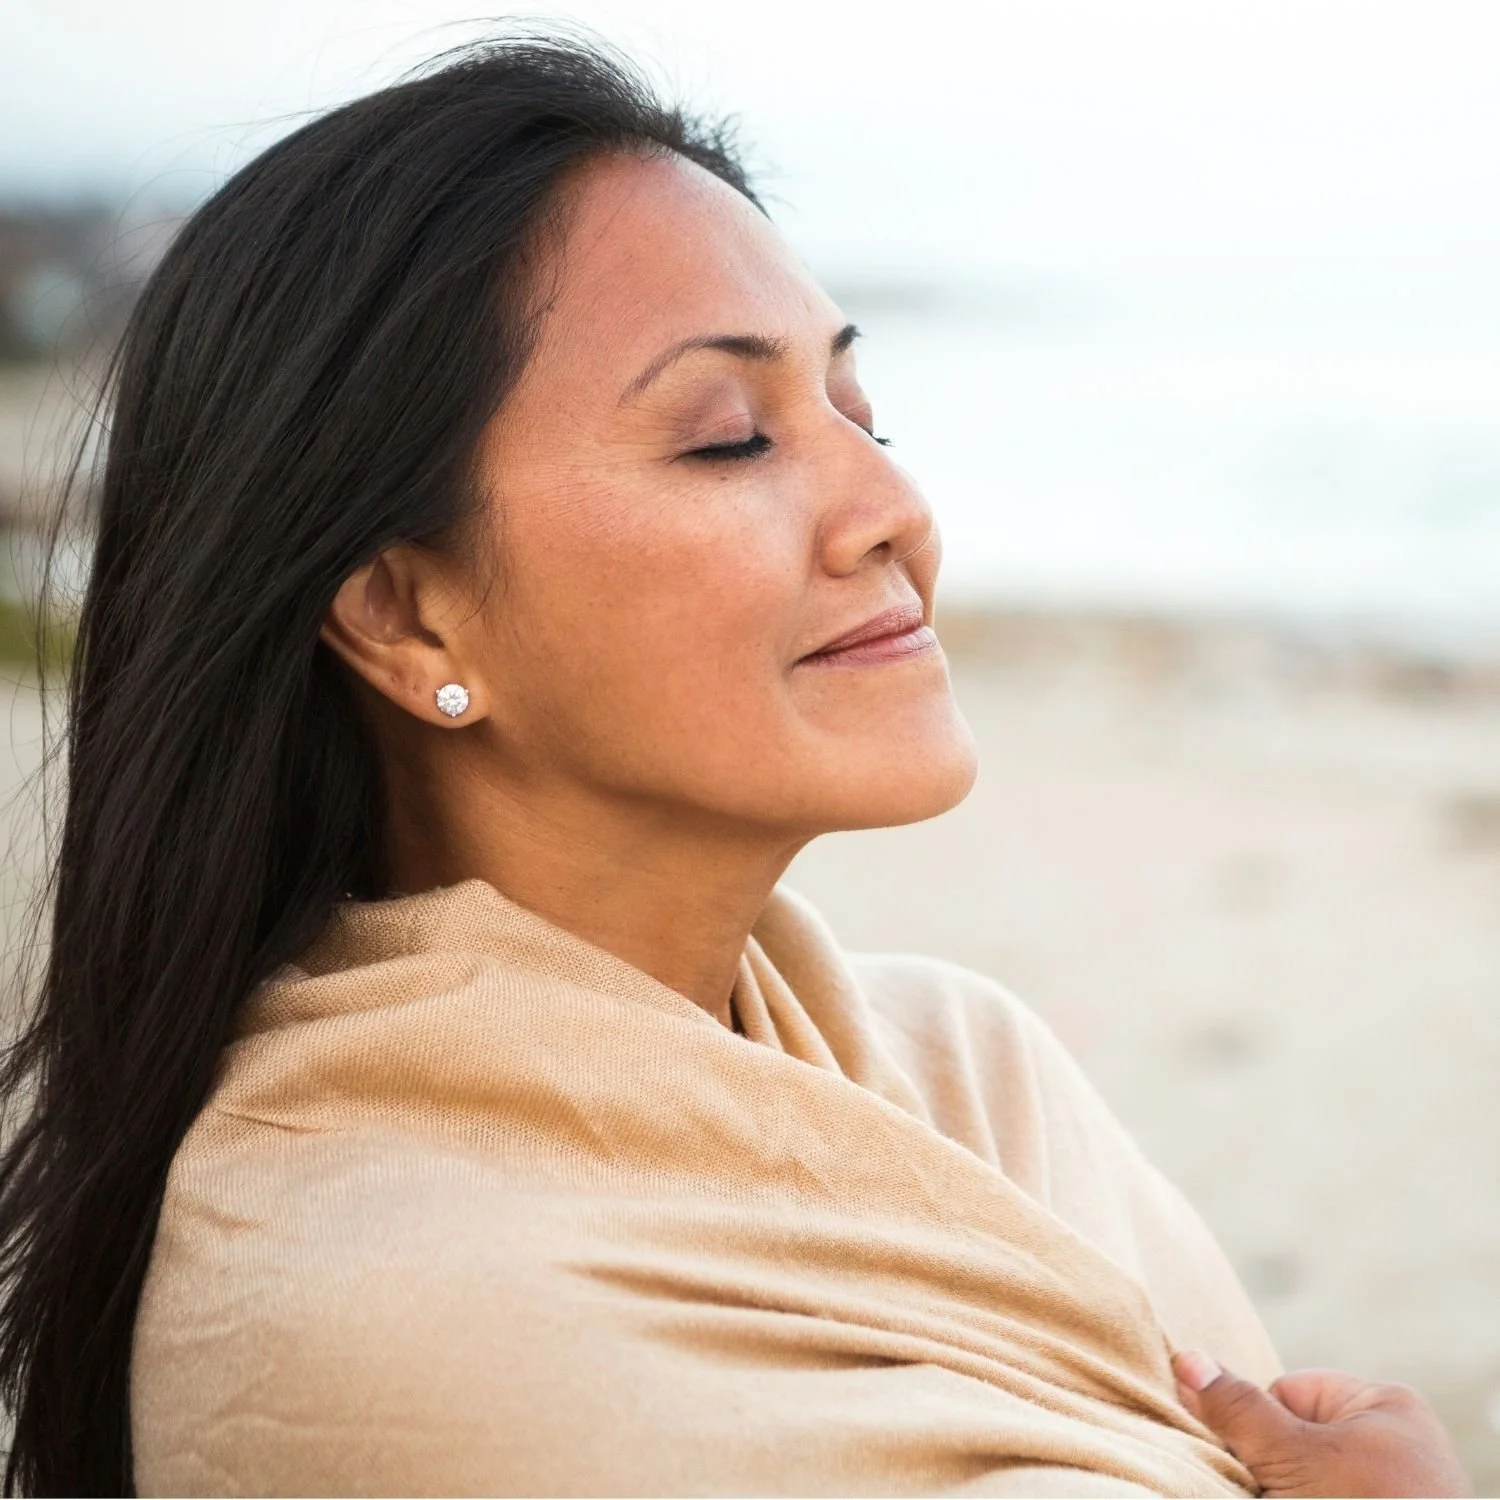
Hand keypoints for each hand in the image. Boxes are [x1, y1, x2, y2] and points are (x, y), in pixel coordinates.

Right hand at [1171, 1350, 1471, 1497]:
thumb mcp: (1291, 1457)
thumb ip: (1238, 1410)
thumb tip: (1186, 1358)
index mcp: (1387, 1404)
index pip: (1288, 1392)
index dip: (1264, 1430)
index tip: (1263, 1465)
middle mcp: (1402, 1442)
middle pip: (1301, 1439)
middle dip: (1276, 1468)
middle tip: (1273, 1494)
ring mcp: (1404, 1491)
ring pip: (1313, 1480)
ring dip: (1288, 1493)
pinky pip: (1337, 1497)